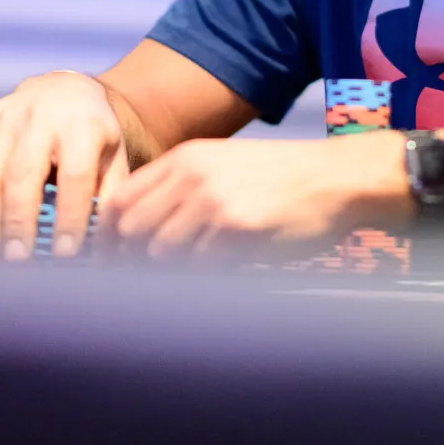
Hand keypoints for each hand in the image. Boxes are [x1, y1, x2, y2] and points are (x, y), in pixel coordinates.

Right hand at [0, 71, 130, 260]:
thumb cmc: (92, 133)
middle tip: (17, 259)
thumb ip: (112, 199)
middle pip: (25, 174)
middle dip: (19, 221)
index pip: (75, 176)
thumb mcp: (114, 158)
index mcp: (83, 125)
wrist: (65, 90)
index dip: (70, 216)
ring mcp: (8, 115)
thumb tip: (106, 247)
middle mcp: (43, 116)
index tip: (65, 251)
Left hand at [100, 133, 407, 263]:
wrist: (337, 178)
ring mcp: (213, 201)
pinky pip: (199, 266)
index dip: (106, 238)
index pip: (120, 201)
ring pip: (161, 252)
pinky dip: (202, 278)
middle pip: (131, 229)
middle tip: (135, 286)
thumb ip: (182, 190)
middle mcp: (191, 175)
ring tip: (186, 281)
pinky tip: (218, 276)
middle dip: (128, 262)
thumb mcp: (225, 165)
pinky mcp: (237, 227)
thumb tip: (138, 236)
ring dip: (168, 274)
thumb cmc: (282, 178)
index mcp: (185, 158)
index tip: (107, 264)